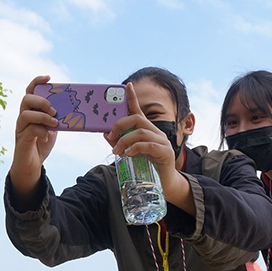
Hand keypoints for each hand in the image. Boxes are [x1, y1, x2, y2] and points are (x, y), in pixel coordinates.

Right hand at [10, 76, 58, 199]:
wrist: (32, 164)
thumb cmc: (41, 143)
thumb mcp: (52, 128)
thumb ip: (57, 118)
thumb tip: (75, 110)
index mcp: (31, 110)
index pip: (30, 90)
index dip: (37, 81)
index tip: (49, 78)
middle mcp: (23, 116)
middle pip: (26, 99)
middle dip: (42, 102)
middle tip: (55, 111)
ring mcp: (21, 128)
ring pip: (25, 114)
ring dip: (42, 116)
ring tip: (54, 123)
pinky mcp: (22, 139)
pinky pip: (29, 130)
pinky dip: (40, 132)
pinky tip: (46, 137)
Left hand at [105, 83, 193, 212]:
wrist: (165, 184)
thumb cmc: (148, 168)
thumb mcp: (131, 153)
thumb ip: (119, 143)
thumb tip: (106, 134)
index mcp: (148, 131)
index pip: (139, 111)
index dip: (132, 98)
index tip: (126, 86)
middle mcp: (156, 132)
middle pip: (137, 119)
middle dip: (120, 125)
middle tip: (110, 136)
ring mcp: (162, 142)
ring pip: (140, 132)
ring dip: (124, 140)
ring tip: (116, 151)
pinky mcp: (165, 152)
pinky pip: (148, 145)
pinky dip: (135, 148)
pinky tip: (128, 153)